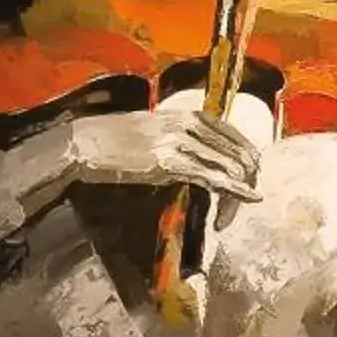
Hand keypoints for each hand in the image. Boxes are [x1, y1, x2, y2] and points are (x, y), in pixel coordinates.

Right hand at [64, 106, 262, 204]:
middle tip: (240, 207)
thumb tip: (200, 157)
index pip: (235, 136)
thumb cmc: (117, 142)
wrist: (87, 143)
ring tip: (227, 220)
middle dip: (247, 181)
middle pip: (238, 152)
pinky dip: (236, 190)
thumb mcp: (156, 132)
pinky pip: (213, 177)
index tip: (248, 183)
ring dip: (237, 196)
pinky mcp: (169, 163)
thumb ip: (182, 139)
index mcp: (189, 116)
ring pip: (229, 167)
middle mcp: (189, 125)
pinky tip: (250, 199)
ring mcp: (180, 142)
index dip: (248, 161)